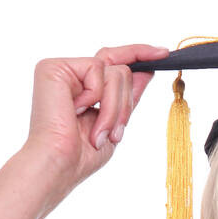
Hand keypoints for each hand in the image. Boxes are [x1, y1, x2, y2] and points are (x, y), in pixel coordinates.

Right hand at [22, 45, 169, 190]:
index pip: (114, 61)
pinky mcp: (54, 67)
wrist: (60, 164)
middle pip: (121, 69)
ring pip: (115, 71)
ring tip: (98, 132)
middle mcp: (72, 74)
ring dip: (114, 107)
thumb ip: (127, 95)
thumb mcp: (115, 122)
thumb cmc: (81, 154)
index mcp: (83, 87)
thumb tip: (146, 71)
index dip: (140, 54)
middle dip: (126, 104)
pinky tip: (76, 112)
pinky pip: (97, 69)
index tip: (164, 53)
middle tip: (115, 133)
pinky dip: (96, 97)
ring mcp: (63, 69)